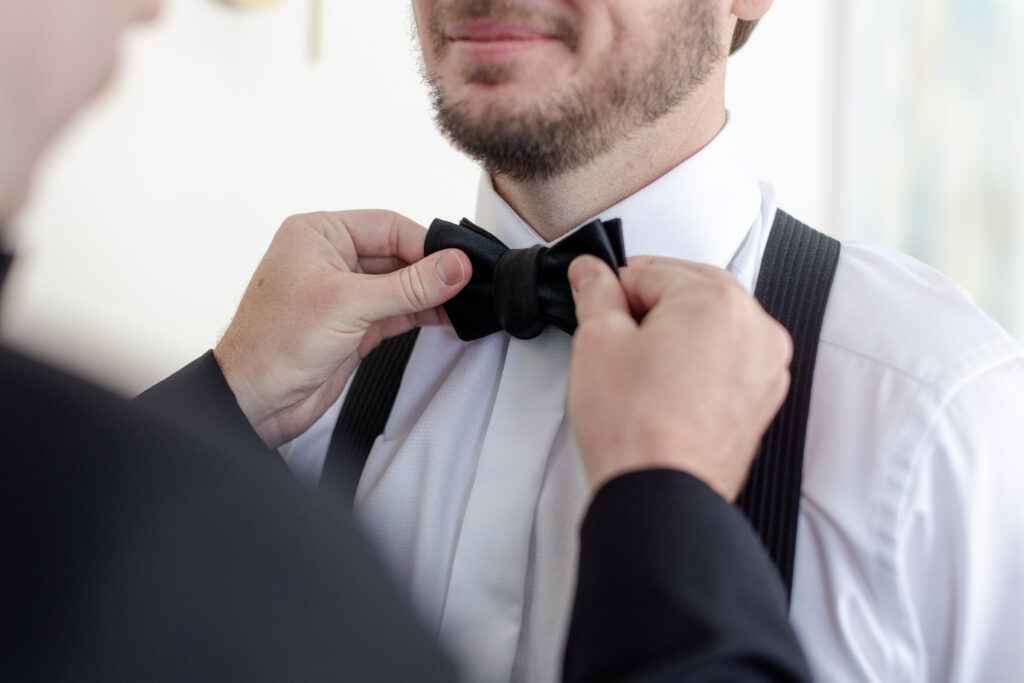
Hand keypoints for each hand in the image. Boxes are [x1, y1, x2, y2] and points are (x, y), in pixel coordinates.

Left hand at [214, 210, 470, 447]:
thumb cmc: (271, 345)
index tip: (458, 262)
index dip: (426, 244)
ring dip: (432, 295)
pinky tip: (447, 316)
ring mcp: (344, 294)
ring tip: (464, 301)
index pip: (387, 226)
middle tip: (466, 282)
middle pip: (398, 254)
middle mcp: (331, 259)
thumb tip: (453, 266)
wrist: (254, 402)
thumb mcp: (349, 305)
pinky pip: (399, 311)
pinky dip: (423, 314)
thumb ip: (408, 286)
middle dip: (432, 271)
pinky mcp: (355, 325)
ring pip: (402, 285)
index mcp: (318, 235)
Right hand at [566, 255, 791, 500]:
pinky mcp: (760, 403)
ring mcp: (764, 368)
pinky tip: (661, 390)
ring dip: (675, 336)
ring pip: (710, 329)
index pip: (652, 272)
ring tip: (637, 370)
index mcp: (718, 300)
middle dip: (649, 309)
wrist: (661, 495)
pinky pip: (725, 364)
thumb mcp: (598, 341)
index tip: (596, 303)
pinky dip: (696, 366)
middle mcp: (754, 329)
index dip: (614, 288)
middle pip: (689, 294)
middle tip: (612, 338)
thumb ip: (596, 294)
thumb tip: (592, 272)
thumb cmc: (637, 428)